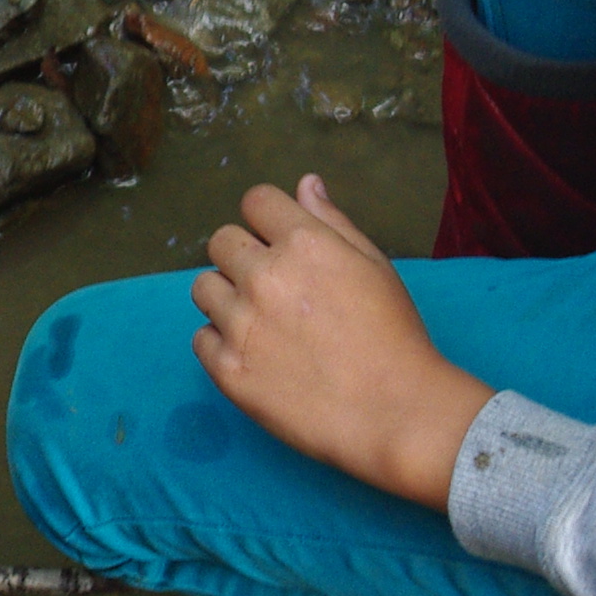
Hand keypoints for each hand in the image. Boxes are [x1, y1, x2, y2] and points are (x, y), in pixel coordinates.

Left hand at [190, 176, 494, 508]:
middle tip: (273, 287)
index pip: (255, 201)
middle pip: (220, 241)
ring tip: (261, 322)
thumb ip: (333, 222)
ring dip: (226, 297)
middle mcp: (264, 277)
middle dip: (243, 255)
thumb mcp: (375, 266)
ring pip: (203, 288)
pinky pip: (200, 338)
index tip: (278, 241)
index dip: (266, 219)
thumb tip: (304, 184)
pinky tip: (255, 354)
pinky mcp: (228, 370)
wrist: (395, 412)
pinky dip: (220, 343)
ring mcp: (242, 325)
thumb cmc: (394, 337)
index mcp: (304, 244)